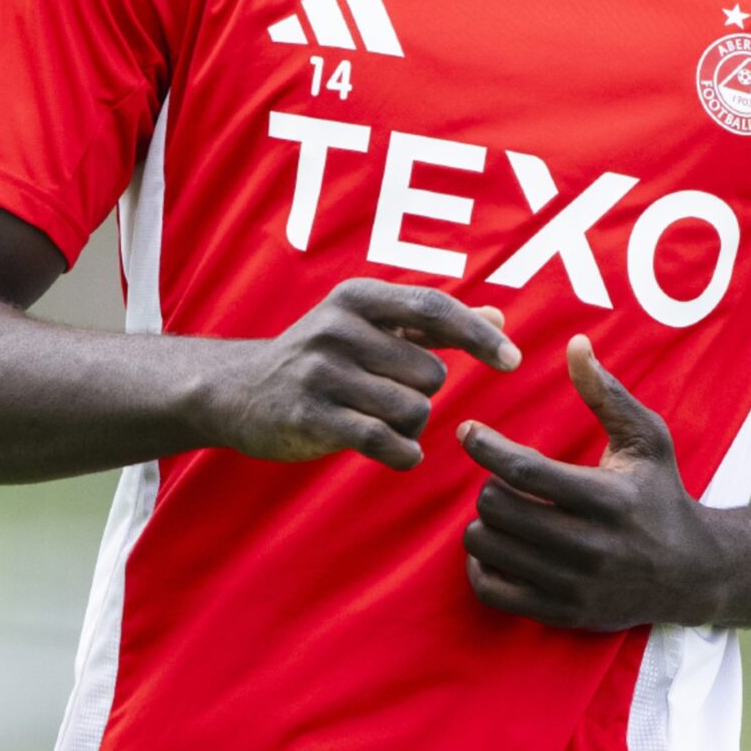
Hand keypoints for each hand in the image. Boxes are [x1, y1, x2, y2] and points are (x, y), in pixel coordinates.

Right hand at [198, 280, 519, 470]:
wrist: (238, 390)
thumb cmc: (322, 356)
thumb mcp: (368, 325)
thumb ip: (432, 323)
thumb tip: (497, 317)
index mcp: (358, 298)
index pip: (434, 309)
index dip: (478, 335)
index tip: (513, 360)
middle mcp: (339, 328)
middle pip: (431, 373)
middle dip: (424, 393)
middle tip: (387, 394)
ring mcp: (322, 373)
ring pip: (413, 410)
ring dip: (410, 425)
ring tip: (379, 419)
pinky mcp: (311, 418)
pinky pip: (384, 442)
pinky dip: (402, 453)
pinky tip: (396, 452)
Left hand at [457, 334, 725, 629]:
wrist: (692, 573)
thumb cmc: (662, 495)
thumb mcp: (647, 439)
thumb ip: (607, 393)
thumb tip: (576, 344)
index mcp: (607, 498)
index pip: (525, 472)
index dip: (487, 447)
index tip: (467, 431)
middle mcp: (589, 546)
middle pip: (499, 509)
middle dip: (488, 486)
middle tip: (497, 478)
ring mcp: (573, 585)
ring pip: (489, 548)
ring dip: (483, 523)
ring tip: (499, 510)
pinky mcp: (563, 613)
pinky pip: (493, 591)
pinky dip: (482, 565)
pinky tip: (495, 546)